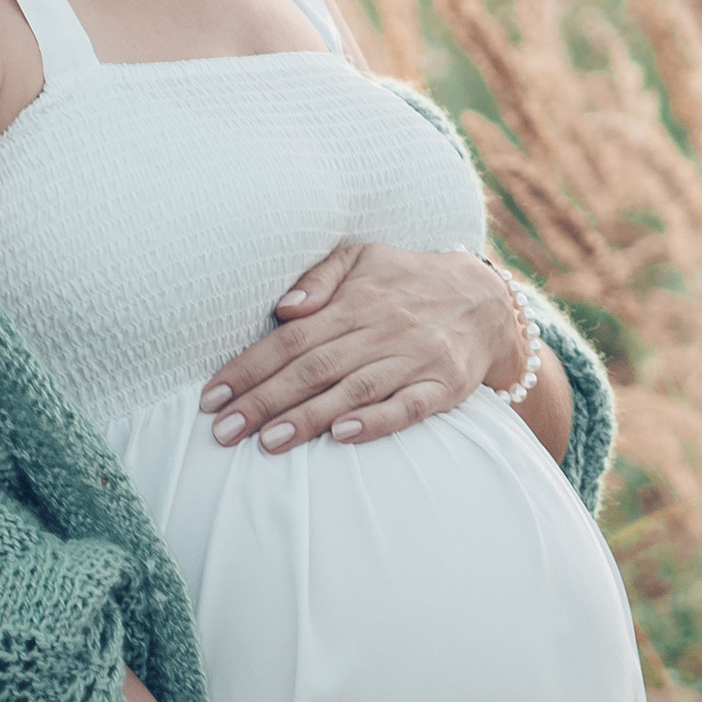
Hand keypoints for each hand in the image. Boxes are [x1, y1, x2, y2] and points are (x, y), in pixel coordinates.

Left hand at [199, 240, 523, 455]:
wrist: (488, 301)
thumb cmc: (407, 281)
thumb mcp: (364, 258)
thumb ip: (321, 277)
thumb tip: (285, 309)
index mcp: (356, 301)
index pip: (292, 338)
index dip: (249, 367)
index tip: (212, 396)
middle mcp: (382, 329)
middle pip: (314, 368)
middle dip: (264, 400)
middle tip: (224, 432)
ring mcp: (414, 359)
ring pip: (354, 390)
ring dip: (309, 418)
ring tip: (267, 442)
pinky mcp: (443, 386)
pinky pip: (409, 407)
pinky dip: (378, 422)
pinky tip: (345, 436)